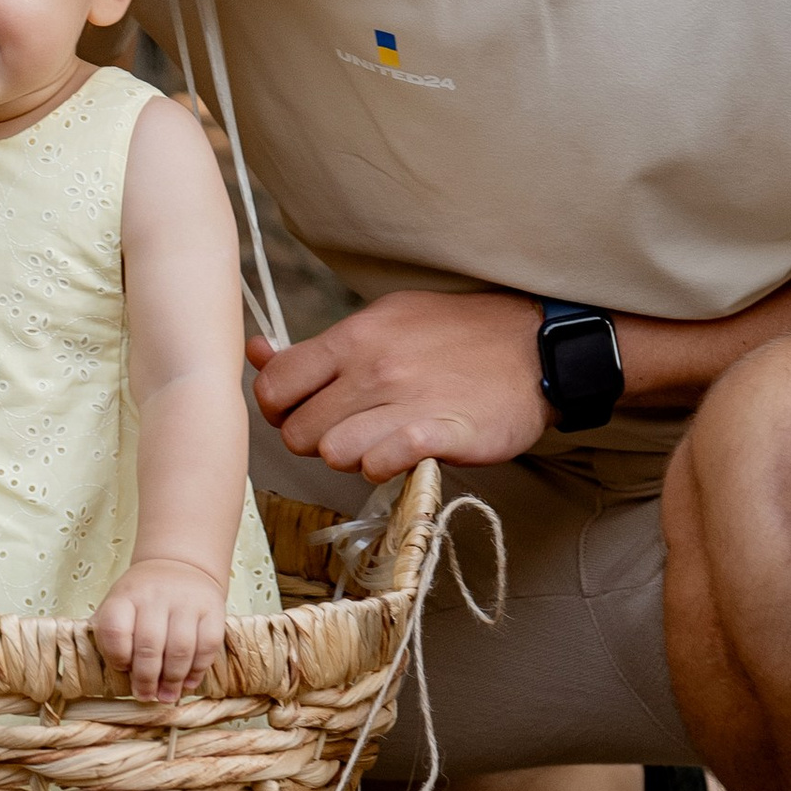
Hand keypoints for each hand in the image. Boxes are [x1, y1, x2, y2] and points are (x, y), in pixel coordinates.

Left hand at [92, 556, 228, 704]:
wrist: (180, 564)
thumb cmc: (143, 596)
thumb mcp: (118, 603)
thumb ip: (110, 634)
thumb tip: (117, 674)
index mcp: (126, 596)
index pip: (115, 629)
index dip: (117, 656)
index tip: (122, 668)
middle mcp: (156, 596)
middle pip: (149, 645)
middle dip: (146, 679)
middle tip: (146, 696)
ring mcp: (187, 601)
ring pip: (180, 649)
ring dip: (173, 680)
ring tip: (167, 696)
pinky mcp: (213, 609)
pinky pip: (207, 646)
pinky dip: (198, 670)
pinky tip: (188, 683)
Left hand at [249, 289, 549, 475]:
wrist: (534, 346)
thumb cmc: (451, 335)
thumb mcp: (381, 322)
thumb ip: (318, 348)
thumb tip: (256, 352)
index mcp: (353, 336)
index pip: (274, 385)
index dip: (279, 409)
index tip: (302, 412)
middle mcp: (372, 367)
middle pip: (299, 431)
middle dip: (315, 440)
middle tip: (348, 432)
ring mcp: (406, 400)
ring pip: (333, 454)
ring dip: (351, 458)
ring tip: (379, 443)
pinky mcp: (440, 433)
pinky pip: (380, 465)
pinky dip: (384, 467)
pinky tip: (402, 454)